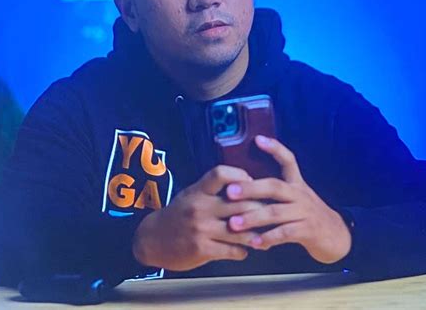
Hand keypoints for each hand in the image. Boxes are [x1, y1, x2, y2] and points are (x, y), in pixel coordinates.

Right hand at [132, 165, 263, 270]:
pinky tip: (246, 249)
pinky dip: (243, 251)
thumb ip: (214, 189)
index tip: (253, 182)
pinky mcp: (202, 249)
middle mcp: (200, 207)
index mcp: (198, 190)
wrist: (152, 239)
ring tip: (266, 235)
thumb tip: (246, 184)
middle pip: (239, 203)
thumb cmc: (178, 214)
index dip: (241, 175)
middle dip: (260, 208)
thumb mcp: (191, 194)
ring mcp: (201, 229)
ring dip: (256, 234)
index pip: (221, 174)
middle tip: (273, 212)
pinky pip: (232, 250)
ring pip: (240, 230)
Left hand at [226, 136, 351, 263]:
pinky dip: (268, 238)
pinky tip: (254, 242)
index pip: (288, 159)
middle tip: (230, 192)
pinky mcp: (308, 231)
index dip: (274, 148)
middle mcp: (300, 194)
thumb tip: (245, 182)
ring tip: (234, 223)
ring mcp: (305, 212)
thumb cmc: (307, 214)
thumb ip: (276, 191)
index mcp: (296, 183)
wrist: (337, 236)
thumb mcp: (296, 197)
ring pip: (276, 212)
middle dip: (250, 188)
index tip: (257, 139)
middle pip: (274, 186)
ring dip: (253, 217)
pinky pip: (285, 233)